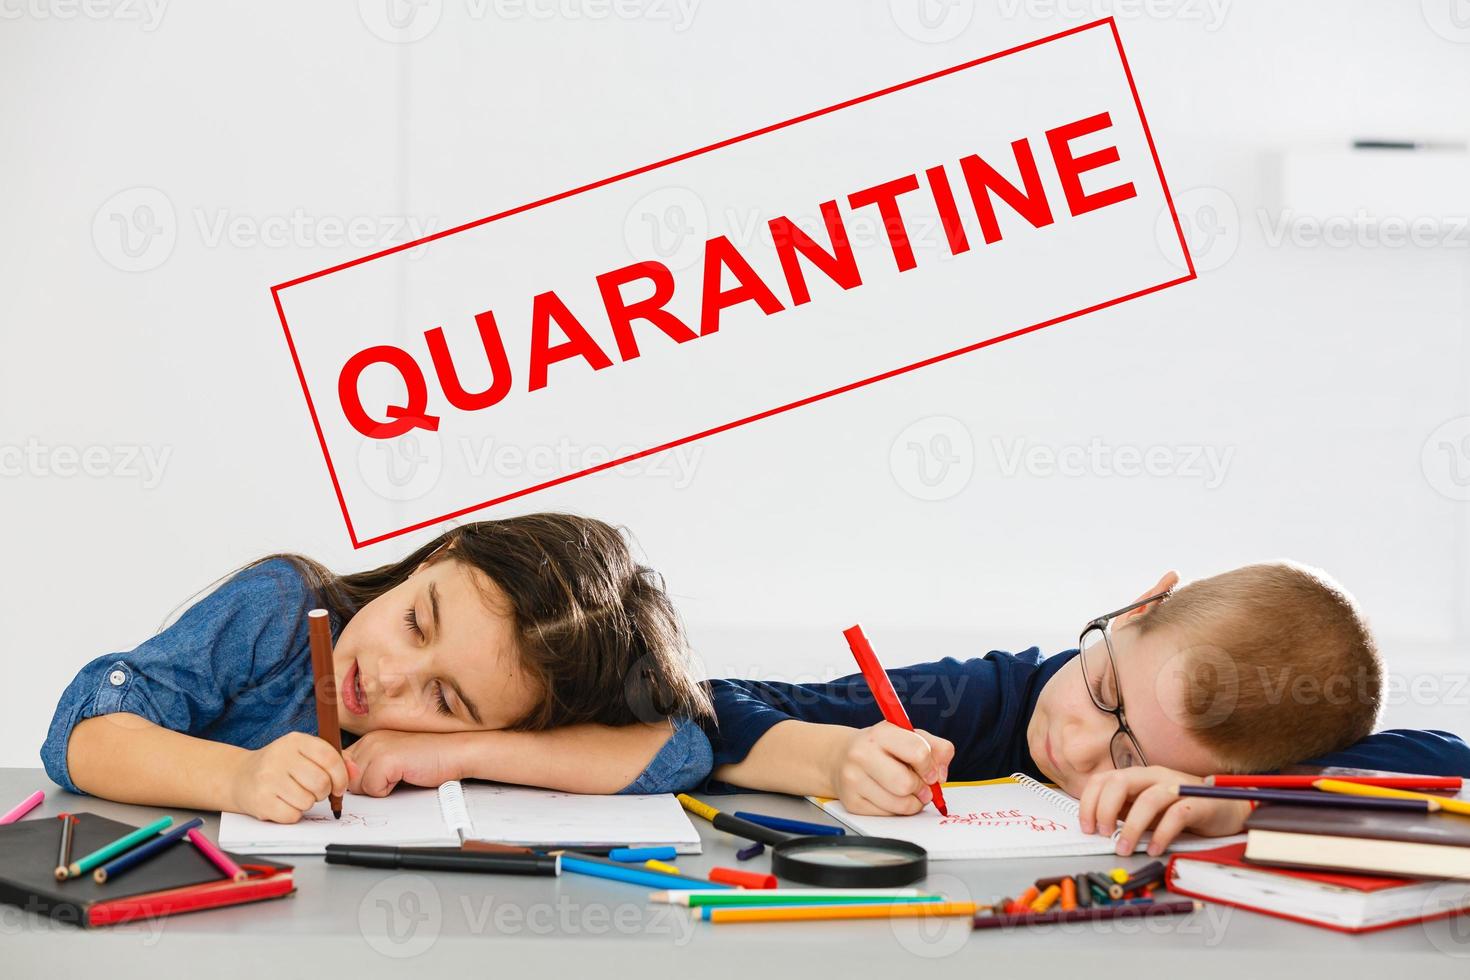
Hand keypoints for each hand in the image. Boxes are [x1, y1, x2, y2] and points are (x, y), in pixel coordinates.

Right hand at [230, 732, 348, 823]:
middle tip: (315, 791)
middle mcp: (280, 757)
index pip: (329, 757)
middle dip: (324, 792)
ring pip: (308, 801)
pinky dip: (293, 814)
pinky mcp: (260, 801)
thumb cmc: (281, 766)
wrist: (240, 776)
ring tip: (296, 795)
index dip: (341, 776)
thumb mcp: (305, 754)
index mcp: (295, 741)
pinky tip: (284, 803)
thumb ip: (333, 760)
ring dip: (307, 803)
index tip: (339, 786)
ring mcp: (268, 779)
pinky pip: (292, 815)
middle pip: (321, 782)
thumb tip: (354, 772)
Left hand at [344, 729, 469, 796]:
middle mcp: (370, 740)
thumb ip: (368, 768)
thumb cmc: (429, 759)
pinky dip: (388, 791)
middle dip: (366, 786)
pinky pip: (372, 789)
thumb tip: (345, 783)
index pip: (341, 765)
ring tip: (399, 777)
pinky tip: (405, 777)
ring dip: (377, 789)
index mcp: (370, 739)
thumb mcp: (393, 763)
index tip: (374, 781)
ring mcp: (377, 748)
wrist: (456, 753)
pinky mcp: (386, 759)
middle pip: (346, 778)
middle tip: (392, 778)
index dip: (353, 780)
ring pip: (356, 785)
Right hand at [830, 721, 954, 814]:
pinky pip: (888, 815)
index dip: (931, 767)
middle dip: (921, 789)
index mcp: (881, 733)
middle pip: (906, 784)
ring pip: (899, 804)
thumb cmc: (881, 747)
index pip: (918, 752)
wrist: (841, 757)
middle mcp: (862, 754)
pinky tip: (891, 797)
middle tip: (920, 786)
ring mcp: (853, 779)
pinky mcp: (852, 802)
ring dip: (912, 802)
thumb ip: (937, 748)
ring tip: (907, 792)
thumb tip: (941, 774)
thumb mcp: (909, 736)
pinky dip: (897, 810)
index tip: (930, 771)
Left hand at [1077, 765, 1250, 855]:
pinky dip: (1163, 834)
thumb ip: (1127, 811)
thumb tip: (1100, 826)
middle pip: (1121, 782)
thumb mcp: (1148, 810)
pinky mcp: (1199, 803)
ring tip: (1124, 848)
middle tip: (1103, 834)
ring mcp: (1178, 787)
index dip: (1089, 801)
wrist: (1228, 808)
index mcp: (1139, 777)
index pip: (1104, 780)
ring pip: (1148, 799)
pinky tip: (1155, 849)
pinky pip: (1177, 815)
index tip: (1086, 827)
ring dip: (1132, 826)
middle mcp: (1156, 777)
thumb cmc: (1183, 809)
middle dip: (1105, 808)